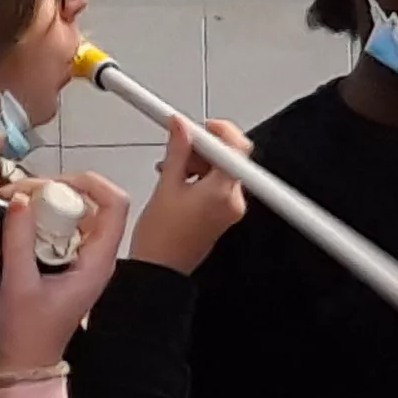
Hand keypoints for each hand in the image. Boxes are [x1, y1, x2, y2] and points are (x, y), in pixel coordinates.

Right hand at [0, 172, 130, 371]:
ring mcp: (81, 261)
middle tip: (21, 193)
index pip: (115, 205)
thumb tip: (21, 198)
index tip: (54, 182)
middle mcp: (96, 257)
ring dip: (45, 204)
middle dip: (57, 191)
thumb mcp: (18, 284)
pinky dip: (39, 221)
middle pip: (91, 205)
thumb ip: (19, 239)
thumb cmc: (25, 334)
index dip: (90, 183)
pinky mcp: (64, 265)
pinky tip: (15, 223)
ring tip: (14, 203)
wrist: (22, 367)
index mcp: (97, 262)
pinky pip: (58, 231)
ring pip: (73, 216)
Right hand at [128, 115, 252, 272]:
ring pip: (224, 170)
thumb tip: (181, 127)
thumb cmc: (160, 239)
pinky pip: (219, 185)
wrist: (160, 270)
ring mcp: (231, 209)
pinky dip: (202, 176)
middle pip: (230, 158)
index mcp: (222, 192)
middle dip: (205, 148)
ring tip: (175, 167)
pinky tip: (181, 179)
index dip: (220, 131)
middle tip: (181, 146)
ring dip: (201, 162)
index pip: (237, 148)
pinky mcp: (224, 214)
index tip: (200, 127)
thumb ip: (177, 151)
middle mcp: (233, 201)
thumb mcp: (166, 186)